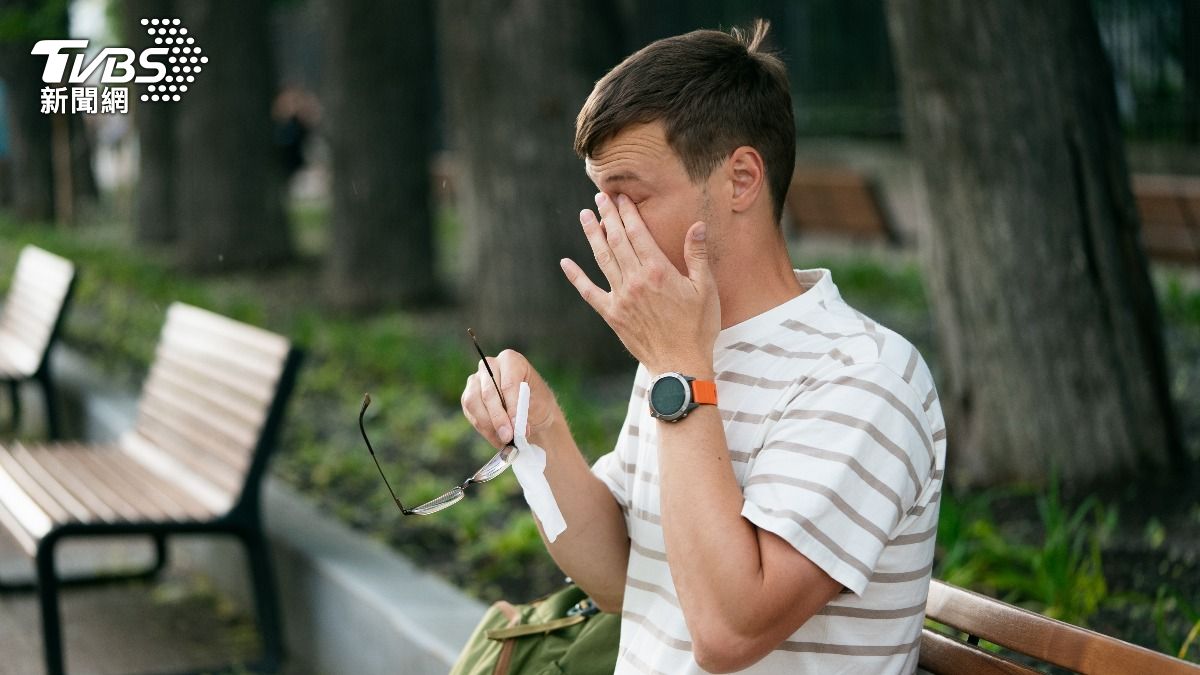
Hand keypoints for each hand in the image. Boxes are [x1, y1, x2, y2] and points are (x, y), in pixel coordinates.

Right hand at [460, 349, 560, 448]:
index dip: (512, 406)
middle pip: (489, 393)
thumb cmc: (537, 402)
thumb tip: (515, 428)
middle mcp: (490, 365)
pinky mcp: (468, 396)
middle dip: (499, 419)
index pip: (508, 383)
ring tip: (504, 440)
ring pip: (474, 402)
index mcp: (511, 360)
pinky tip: (497, 438)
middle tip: (508, 437)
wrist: (531, 410)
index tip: (517, 427)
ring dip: (488, 425)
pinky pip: (470, 412)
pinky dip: (484, 428)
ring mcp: (476, 380)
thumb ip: (524, 412)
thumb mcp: (538, 404)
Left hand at [560, 192, 719, 374]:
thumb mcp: (705, 289)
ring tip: (585, 216)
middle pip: (617, 241)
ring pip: (602, 259)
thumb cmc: (698, 328)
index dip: (627, 213)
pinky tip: (566, 262)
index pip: (638, 233)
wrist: (680, 365)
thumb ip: (697, 256)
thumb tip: (698, 226)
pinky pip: (589, 292)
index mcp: (658, 271)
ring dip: (592, 236)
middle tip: (600, 197)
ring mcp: (620, 297)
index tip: (621, 198)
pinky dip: (576, 276)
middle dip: (608, 216)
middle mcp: (635, 280)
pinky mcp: (612, 315)